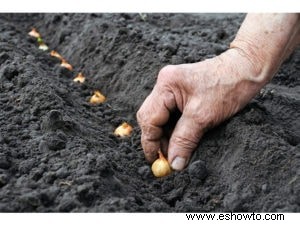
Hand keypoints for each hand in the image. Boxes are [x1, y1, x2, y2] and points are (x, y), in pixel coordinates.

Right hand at [137, 48, 263, 170]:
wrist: (246, 69)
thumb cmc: (228, 86)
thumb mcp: (203, 116)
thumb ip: (184, 140)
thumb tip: (174, 163)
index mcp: (166, 85)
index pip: (148, 118)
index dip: (150, 142)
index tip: (156, 161)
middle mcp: (165, 84)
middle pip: (151, 117)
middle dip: (157, 139)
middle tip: (167, 159)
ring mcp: (172, 88)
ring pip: (160, 118)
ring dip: (166, 136)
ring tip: (176, 151)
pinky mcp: (181, 93)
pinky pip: (170, 114)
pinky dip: (174, 129)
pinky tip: (181, 139)